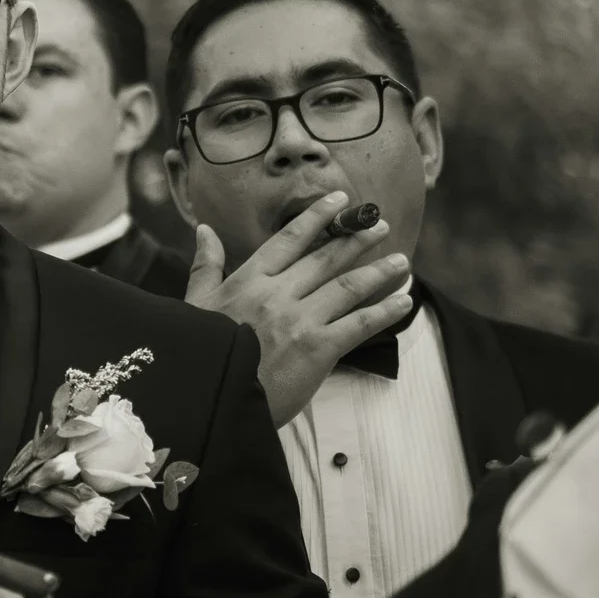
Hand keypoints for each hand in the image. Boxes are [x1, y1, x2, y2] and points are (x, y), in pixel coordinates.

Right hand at [185, 191, 412, 425]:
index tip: (339, 201)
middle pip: (325, 258)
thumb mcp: (195, 303)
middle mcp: (276, 294)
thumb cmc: (198, 353)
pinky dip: (385, 311)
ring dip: (379, 271)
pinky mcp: (317, 350)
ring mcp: (298, 321)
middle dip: (357, 239)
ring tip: (401, 261)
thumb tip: (204, 230)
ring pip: (348, 286)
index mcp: (247, 281)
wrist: (207, 396)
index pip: (288, 240)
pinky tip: (403, 301)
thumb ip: (206, 266)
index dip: (317, 217)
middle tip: (381, 225)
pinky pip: (359, 324)